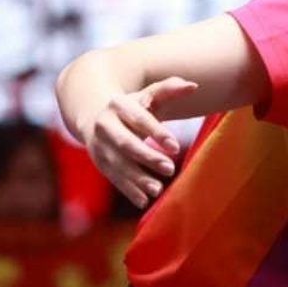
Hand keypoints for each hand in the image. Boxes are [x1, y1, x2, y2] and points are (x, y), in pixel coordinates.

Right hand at [77, 77, 196, 208]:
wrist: (95, 114)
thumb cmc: (132, 105)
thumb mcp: (148, 95)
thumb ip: (169, 89)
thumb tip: (193, 85)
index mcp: (118, 105)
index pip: (140, 119)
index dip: (157, 132)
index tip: (176, 147)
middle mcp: (104, 125)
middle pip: (126, 144)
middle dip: (147, 157)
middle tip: (170, 169)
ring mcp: (99, 145)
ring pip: (118, 164)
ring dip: (137, 178)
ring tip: (157, 189)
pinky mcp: (99, 162)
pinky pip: (113, 177)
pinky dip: (127, 190)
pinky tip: (143, 201)